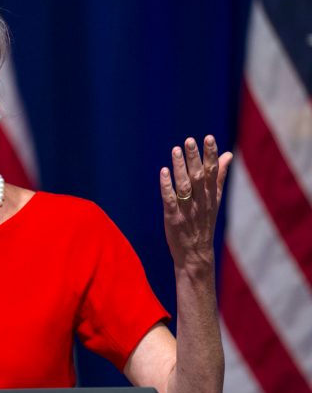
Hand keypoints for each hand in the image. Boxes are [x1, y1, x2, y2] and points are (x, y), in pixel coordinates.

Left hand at [159, 136, 232, 271]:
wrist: (196, 254)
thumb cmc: (203, 223)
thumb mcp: (215, 200)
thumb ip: (220, 177)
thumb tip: (228, 155)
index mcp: (212, 196)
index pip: (214, 172)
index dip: (211, 155)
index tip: (208, 138)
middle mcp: (201, 201)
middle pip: (200, 177)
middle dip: (195, 158)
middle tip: (190, 140)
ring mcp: (188, 210)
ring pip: (185, 186)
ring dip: (180, 168)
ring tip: (175, 150)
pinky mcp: (173, 218)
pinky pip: (170, 200)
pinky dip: (167, 186)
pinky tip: (164, 172)